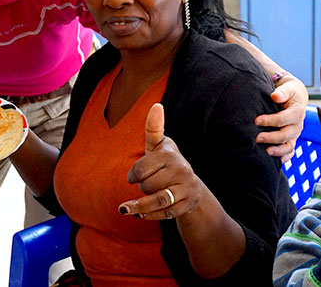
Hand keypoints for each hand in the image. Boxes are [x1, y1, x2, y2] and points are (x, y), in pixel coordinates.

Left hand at [118, 104, 204, 219]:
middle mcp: (182, 169)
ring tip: (128, 208)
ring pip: (157, 200)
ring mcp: (187, 187)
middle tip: (146, 186)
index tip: (134, 176)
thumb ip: (153, 128)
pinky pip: (165, 213)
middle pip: (147, 185)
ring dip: (140, 206)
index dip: (133, 175)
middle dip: (142, 188)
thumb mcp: (159, 146)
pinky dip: (150, 215)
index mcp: (170, 154)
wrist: (191, 187)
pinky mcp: (188, 204)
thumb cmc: (167, 163)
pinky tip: (141, 213)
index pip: (141, 169)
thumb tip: (157, 105)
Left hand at [255, 75, 308, 161]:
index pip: (283, 119)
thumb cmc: (289, 92)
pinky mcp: (292, 139)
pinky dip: (284, 157)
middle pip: (285, 135)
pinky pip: (290, 151)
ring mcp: (295, 134)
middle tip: (257, 138)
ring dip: (278, 150)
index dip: (269, 121)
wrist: (296, 96)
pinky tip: (276, 161)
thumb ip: (282, 92)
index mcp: (297, 112)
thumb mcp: (288, 88)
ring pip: (289, 146)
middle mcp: (297, 125)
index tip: (256, 121)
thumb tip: (274, 96)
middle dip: (271, 137)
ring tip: (266, 152)